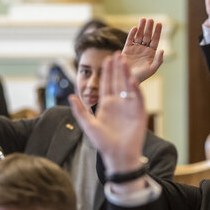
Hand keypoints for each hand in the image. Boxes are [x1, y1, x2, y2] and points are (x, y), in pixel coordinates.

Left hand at [69, 53, 146, 173]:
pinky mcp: (139, 113)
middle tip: (117, 53)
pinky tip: (132, 80)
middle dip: (118, 68)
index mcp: (107, 104)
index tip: (107, 58)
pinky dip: (135, 89)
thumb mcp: (88, 126)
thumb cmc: (103, 143)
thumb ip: (79, 111)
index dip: (107, 72)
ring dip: (127, 75)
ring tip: (124, 62)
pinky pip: (137, 98)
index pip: (107, 84)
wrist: (118, 156)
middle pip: (118, 82)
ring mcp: (129, 107)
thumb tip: (70, 96)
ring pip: (128, 87)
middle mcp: (119, 103)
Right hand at [121, 18, 163, 81]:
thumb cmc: (142, 76)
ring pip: (139, 36)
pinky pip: (130, 40)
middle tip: (151, 20)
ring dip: (141, 28)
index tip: (159, 24)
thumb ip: (158, 60)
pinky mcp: (127, 49)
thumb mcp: (152, 69)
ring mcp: (135, 48)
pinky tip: (135, 28)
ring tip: (143, 19)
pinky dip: (132, 34)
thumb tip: (162, 50)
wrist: (128, 79)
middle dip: (149, 28)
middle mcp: (143, 49)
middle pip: (147, 36)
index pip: (155, 40)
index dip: (157, 32)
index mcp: (151, 53)